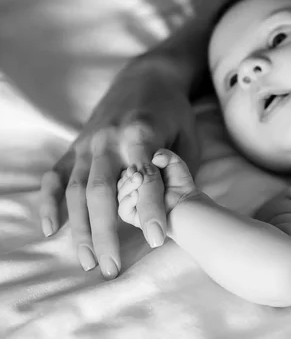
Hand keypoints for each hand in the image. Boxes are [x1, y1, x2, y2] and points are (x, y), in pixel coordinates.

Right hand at [39, 57, 199, 278]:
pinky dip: (49, 201)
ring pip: (77, 188)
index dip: (150, 208)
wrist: (147, 78)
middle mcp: (109, 139)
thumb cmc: (172, 111)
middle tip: (110, 267)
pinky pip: (56, 174)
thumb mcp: (188, 136)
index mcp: (141, 133)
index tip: (155, 239)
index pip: (143, 176)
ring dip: (79, 227)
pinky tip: (51, 228)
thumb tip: (170, 209)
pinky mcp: (76, 145)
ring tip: (87, 260)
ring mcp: (88, 142)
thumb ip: (178, 171)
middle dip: (105, 231)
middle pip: (101, 190)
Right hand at [117, 149, 202, 234]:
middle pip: (121, 182)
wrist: (186, 203)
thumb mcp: (173, 163)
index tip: (135, 167)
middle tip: (138, 175)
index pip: (126, 172)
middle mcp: (135, 190)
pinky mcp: (137, 218)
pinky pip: (124, 211)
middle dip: (127, 178)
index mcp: (140, 177)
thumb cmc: (181, 183)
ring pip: (121, 195)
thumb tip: (154, 158)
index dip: (130, 169)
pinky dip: (127, 202)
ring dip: (127, 187)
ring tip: (139, 181)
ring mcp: (135, 204)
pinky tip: (136, 195)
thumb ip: (164, 154)